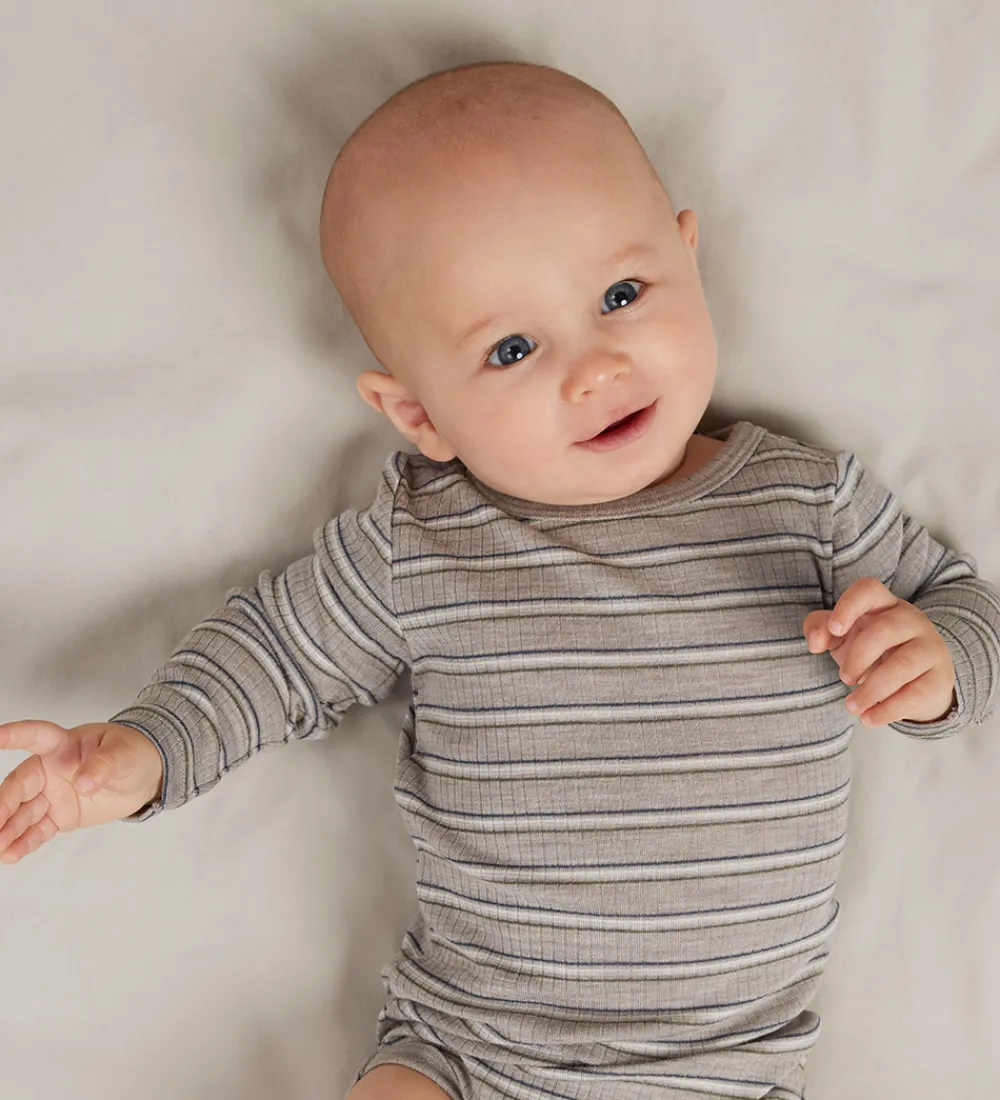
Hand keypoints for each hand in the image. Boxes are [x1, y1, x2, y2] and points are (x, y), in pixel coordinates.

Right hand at [0, 721, 163, 864]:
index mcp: (64, 745)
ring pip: (23, 812)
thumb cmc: (131, 753)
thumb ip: (104, 764)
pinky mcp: (60, 816)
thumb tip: (84, 782)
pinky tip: (12, 853)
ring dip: (9, 829)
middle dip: (4, 804)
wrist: (145, 776)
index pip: (35, 736)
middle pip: (20, 785)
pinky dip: (25, 842)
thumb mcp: (124, 753)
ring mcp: (54, 795)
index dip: (15, 735)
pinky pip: (38, 830)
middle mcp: (51, 770)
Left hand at [803, 576, 956, 726]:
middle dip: (857, 657)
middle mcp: (911, 620)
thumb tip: (815, 641)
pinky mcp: (939, 679)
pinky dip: (886, 711)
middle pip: (883, 630)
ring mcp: (929, 648)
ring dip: (870, 690)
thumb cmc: (872, 652)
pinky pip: (914, 694)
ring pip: (901, 666)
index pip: (869, 589)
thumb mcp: (842, 637)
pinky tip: (868, 718)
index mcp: (883, 605)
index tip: (834, 629)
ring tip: (851, 706)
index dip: (849, 605)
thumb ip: (819, 629)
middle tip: (844, 678)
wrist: (917, 682)